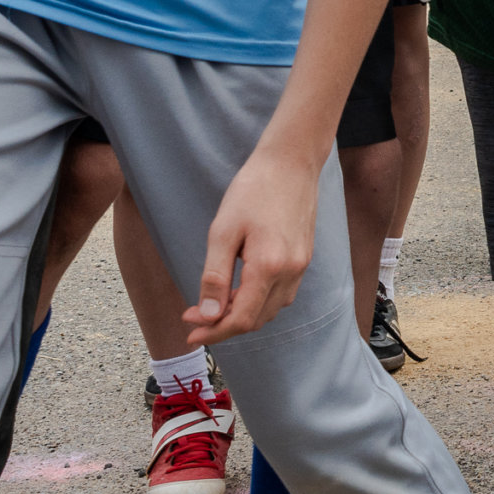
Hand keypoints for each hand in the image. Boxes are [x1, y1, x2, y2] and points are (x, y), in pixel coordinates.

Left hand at [182, 145, 320, 347]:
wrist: (290, 162)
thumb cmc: (252, 189)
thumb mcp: (223, 231)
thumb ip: (215, 276)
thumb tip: (209, 315)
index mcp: (269, 267)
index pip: (241, 319)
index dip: (214, 331)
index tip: (189, 330)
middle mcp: (290, 272)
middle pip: (257, 319)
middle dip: (224, 324)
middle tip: (194, 313)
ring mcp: (301, 266)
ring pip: (271, 309)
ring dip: (243, 314)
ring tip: (216, 302)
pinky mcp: (304, 258)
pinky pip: (282, 294)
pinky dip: (260, 301)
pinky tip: (242, 288)